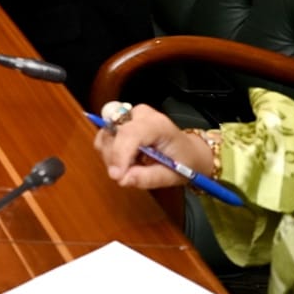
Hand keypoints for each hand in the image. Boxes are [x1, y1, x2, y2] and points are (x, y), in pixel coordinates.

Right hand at [94, 103, 213, 189]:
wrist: (188, 151)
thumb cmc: (183, 162)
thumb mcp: (172, 175)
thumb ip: (148, 178)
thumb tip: (122, 179)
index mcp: (158, 124)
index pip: (130, 134)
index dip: (119, 154)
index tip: (116, 176)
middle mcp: (140, 114)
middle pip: (112, 134)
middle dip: (114, 159)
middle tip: (126, 176)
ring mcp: (129, 115)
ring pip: (105, 136)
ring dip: (111, 157)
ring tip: (131, 166)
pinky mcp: (121, 119)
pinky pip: (105, 137)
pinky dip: (111, 153)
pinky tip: (126, 159)